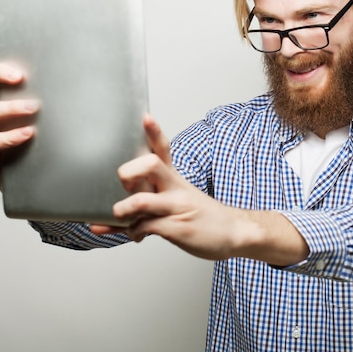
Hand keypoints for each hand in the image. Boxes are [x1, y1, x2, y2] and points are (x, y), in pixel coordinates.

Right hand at [0, 63, 38, 185]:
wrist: (26, 179)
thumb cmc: (33, 142)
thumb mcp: (38, 118)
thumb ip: (48, 99)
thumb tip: (80, 79)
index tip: (18, 68)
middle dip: (0, 75)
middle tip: (22, 78)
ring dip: (12, 107)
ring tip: (34, 108)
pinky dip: (11, 136)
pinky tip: (28, 134)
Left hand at [91, 115, 241, 259]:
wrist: (233, 232)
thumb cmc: (204, 214)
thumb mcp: (183, 193)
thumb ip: (156, 191)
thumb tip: (127, 193)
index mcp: (175, 177)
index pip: (164, 148)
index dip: (154, 132)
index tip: (146, 117)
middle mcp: (175, 188)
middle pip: (150, 165)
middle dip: (128, 172)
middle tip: (123, 184)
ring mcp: (176, 207)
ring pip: (141, 200)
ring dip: (122, 210)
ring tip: (119, 215)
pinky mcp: (176, 228)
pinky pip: (145, 226)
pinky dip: (133, 232)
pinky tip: (136, 235)